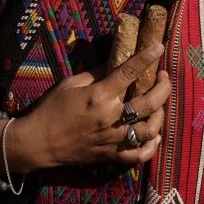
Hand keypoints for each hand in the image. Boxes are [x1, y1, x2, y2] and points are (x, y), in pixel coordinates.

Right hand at [13, 43, 168, 169]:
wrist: (39, 143)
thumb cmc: (51, 109)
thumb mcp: (70, 84)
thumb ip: (96, 74)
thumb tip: (116, 63)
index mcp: (99, 96)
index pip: (128, 73)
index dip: (146, 58)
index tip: (159, 47)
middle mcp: (110, 117)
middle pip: (149, 102)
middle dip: (163, 87)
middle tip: (164, 77)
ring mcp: (113, 139)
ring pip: (150, 129)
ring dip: (160, 114)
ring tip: (159, 104)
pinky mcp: (112, 155)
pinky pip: (139, 155)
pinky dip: (151, 146)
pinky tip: (154, 135)